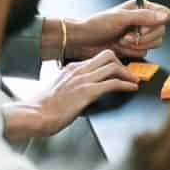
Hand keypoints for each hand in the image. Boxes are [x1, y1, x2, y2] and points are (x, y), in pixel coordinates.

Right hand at [3, 51, 141, 140]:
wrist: (36, 114)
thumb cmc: (44, 107)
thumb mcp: (59, 89)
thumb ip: (71, 85)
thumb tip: (82, 92)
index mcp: (71, 68)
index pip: (97, 58)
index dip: (112, 63)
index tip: (120, 70)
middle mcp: (79, 70)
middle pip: (108, 55)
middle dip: (122, 63)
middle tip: (129, 74)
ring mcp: (84, 79)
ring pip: (113, 66)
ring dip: (128, 74)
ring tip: (134, 81)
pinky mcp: (87, 91)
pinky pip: (113, 83)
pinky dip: (126, 84)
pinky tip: (132, 88)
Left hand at [63, 0, 169, 60]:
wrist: (84, 41)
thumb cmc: (96, 25)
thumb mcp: (120, 17)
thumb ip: (143, 16)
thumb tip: (163, 16)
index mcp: (141, 8)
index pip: (164, 14)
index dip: (156, 24)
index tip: (142, 28)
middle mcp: (143, 20)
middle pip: (161, 31)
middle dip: (143, 37)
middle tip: (128, 36)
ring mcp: (140, 34)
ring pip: (154, 43)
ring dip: (136, 45)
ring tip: (122, 40)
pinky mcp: (135, 46)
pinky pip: (144, 52)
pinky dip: (132, 51)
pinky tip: (120, 46)